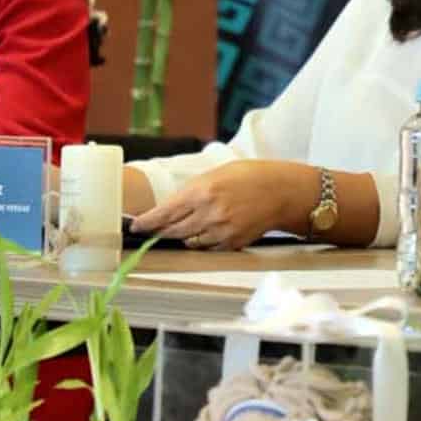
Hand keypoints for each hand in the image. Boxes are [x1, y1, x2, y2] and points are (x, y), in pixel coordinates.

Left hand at [130, 160, 312, 249]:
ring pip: (188, 241)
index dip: (147, 222)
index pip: (164, 213)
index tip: (136, 226)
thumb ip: (193, 190)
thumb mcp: (218, 173)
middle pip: (172, 231)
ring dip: (182, 236)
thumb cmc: (252, 176)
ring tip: (185, 226)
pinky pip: (207, 247)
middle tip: (151, 230)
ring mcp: (221, 231)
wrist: (284, 192)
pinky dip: (202, 242)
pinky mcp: (231, 243)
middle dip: (160, 231)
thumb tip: (171, 206)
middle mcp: (209, 213)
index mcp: (202, 191)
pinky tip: (207, 231)